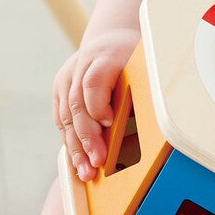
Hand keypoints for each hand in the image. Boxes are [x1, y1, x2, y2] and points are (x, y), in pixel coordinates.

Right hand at [52, 27, 139, 180]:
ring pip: (66, 116)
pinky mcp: (59, 90)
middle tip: (97, 162)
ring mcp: (67, 77)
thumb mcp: (143, 68)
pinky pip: (62, 120)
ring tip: (86, 172)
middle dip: (87, 137)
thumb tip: (154, 126)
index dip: (98, 105)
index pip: (93, 81)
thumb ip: (142, 92)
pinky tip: (79, 162)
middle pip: (77, 103)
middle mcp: (81, 65)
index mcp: (106, 56)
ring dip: (76, 147)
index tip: (109, 123)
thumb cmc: (134, 60)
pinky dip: (71, 142)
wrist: (110, 41)